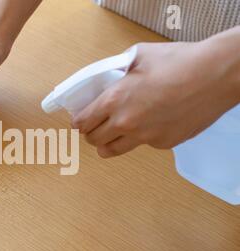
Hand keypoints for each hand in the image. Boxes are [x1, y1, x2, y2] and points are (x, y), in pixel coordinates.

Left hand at [72, 39, 239, 157]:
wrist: (215, 76)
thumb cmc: (179, 62)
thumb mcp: (139, 56)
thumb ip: (118, 68)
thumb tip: (111, 74)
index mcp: (115, 100)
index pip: (83, 122)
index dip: (78, 122)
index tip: (79, 121)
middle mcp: (125, 123)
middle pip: (94, 140)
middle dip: (90, 134)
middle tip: (95, 126)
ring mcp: (144, 137)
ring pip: (112, 151)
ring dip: (107, 144)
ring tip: (113, 135)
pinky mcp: (163, 144)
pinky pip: (142, 146)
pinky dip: (140, 138)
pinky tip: (152, 123)